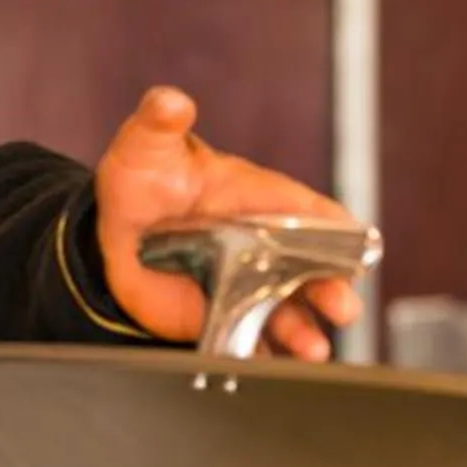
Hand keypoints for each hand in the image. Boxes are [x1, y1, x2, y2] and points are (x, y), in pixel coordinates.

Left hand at [93, 87, 365, 361]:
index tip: (358, 244)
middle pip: (313, 266)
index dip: (336, 228)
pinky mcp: (224, 315)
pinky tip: (272, 366)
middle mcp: (262, 244)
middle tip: (342, 306)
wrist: (108, 235)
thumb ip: (159, 122)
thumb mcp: (146, 147)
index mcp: (258, 198)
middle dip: (332, 286)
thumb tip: (169, 101)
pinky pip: (252, 338)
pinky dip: (264, 354)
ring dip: (304, 330)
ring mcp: (247, 283)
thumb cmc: (138, 181)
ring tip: (312, 349)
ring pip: (288, 309)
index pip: (308, 210)